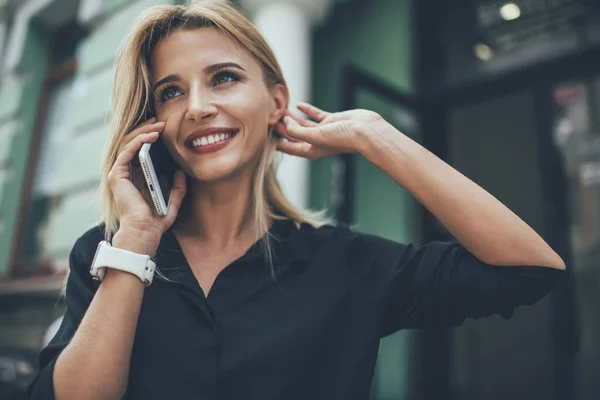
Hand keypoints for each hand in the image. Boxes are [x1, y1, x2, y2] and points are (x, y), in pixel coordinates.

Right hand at [109, 118, 186, 238]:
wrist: (145, 231)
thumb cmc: (156, 220)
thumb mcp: (173, 200)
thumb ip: (178, 187)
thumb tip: (181, 171)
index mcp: (137, 177)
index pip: (140, 150)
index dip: (150, 137)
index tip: (164, 128)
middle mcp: (126, 173)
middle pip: (132, 143)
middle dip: (146, 129)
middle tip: (161, 121)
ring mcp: (119, 173)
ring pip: (128, 143)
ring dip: (143, 131)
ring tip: (158, 125)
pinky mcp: (116, 175)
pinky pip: (127, 151)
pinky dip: (138, 141)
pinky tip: (152, 136)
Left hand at [274, 102, 385, 159]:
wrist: (365, 131)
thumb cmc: (342, 138)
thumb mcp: (315, 136)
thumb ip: (297, 131)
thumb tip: (286, 123)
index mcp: (310, 151)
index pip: (288, 147)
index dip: (277, 139)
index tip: (265, 130)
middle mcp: (316, 142)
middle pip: (294, 135)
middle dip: (283, 127)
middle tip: (271, 117)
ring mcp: (323, 131)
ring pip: (303, 124)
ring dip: (292, 117)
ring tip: (281, 109)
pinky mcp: (331, 120)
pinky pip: (316, 115)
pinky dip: (307, 110)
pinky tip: (299, 104)